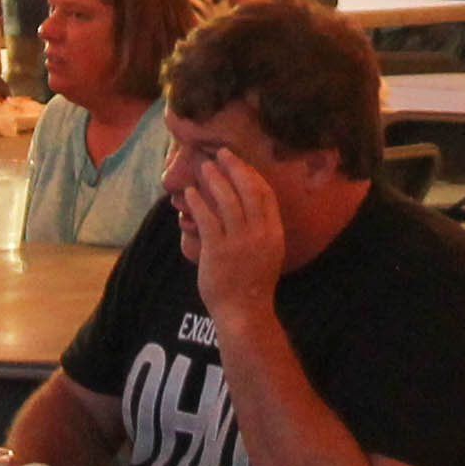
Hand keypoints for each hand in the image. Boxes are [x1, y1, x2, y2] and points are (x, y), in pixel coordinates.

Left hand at [170, 144, 288, 311]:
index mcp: (274, 233)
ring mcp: (239, 241)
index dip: (252, 174)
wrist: (245, 311)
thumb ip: (261, 231)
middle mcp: (259, 233)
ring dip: (215, 179)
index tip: (240, 163)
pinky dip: (198, 202)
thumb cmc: (253, 285)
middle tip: (222, 154)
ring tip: (204, 167)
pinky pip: (207, 218)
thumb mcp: (268, 254)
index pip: (266, 195)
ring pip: (227, 200)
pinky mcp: (218, 250)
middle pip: (248, 190)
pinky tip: (190, 193)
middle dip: (235, 168)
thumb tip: (248, 208)